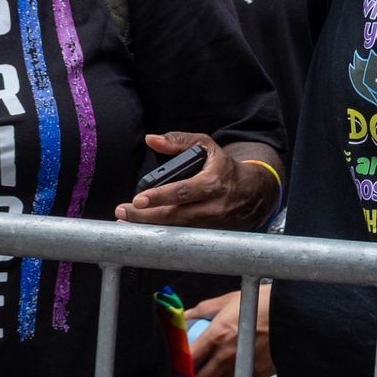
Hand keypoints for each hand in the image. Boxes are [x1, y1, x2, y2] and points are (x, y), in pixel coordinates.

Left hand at [116, 133, 276, 229]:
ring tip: (127, 223)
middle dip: (146, 217)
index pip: (183, 191)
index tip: (138, 199)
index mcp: (213, 182)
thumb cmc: (224, 167)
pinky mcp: (209, 235)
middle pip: (175, 215)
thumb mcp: (206, 146)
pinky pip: (182, 236)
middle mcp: (213, 206)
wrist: (252, 192)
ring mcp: (211, 224)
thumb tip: (152, 139)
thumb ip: (178, 141)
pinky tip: (145, 231)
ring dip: (150, 228)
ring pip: (177, 230)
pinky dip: (163, 235)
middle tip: (123, 211)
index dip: (160, 196)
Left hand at [185, 286, 273, 376]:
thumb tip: (187, 315)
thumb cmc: (264, 303)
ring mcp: (243, 369)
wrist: (293, 313)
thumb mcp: (230, 299)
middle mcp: (227, 357)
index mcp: (216, 336)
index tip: (176, 368)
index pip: (187, 361)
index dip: (178, 368)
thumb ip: (204, 309)